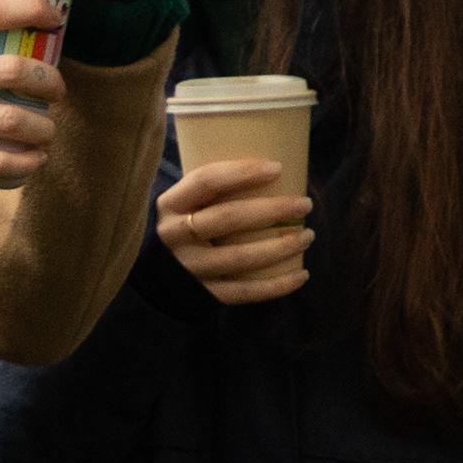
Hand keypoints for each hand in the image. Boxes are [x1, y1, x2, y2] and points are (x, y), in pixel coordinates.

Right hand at [158, 157, 310, 302]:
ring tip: (307, 235)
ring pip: (240, 257)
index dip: (242, 173)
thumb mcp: (182, 205)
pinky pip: (245, 291)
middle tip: (304, 204)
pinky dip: (277, 285)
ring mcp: (190, 269)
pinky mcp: (204, 294)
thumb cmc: (181, 229)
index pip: (205, 182)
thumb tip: (273, 169)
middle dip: (272, 209)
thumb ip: (212, 191)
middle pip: (228, 218)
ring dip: (281, 247)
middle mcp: (176, 237)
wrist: (154, 279)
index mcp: (171, 206)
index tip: (277, 168)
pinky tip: (302, 275)